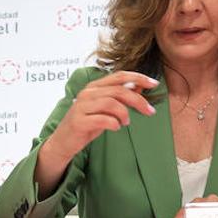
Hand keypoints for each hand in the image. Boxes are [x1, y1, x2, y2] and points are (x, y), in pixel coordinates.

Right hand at [39, 71, 158, 180]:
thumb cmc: (86, 124)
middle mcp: (87, 93)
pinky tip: (116, 128)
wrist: (63, 142)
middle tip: (150, 111)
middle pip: (119, 90)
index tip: (154, 84)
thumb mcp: (105, 109)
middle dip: (138, 100)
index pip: (120, 76)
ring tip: (126, 122)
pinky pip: (103, 119)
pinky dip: (114, 123)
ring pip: (112, 103)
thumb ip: (119, 97)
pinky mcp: (79, 121)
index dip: (138, 78)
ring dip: (125, 113)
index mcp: (94, 87)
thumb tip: (140, 87)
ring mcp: (81, 106)